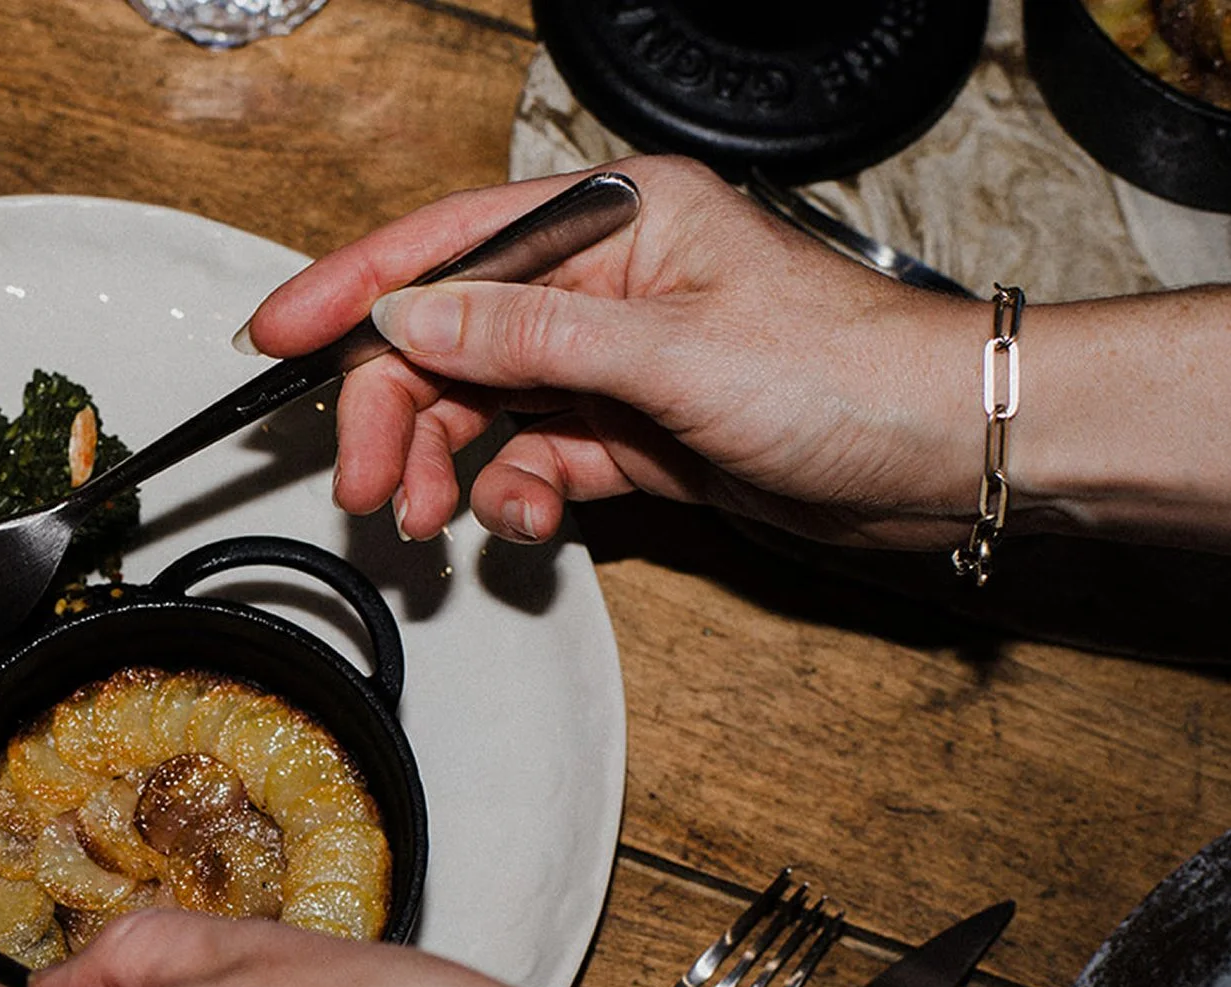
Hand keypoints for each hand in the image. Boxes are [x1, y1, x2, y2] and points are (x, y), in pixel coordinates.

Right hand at [241, 156, 988, 548]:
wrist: (954, 461)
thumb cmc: (853, 377)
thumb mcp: (671, 353)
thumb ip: (528, 339)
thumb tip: (411, 320)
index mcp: (612, 222)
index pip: (449, 244)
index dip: (353, 290)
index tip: (276, 336)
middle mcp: (602, 284)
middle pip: (447, 342)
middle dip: (395, 414)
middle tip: (365, 485)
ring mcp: (613, 363)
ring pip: (478, 409)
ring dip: (443, 466)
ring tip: (428, 517)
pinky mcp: (630, 434)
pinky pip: (530, 461)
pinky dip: (511, 497)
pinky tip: (523, 520)